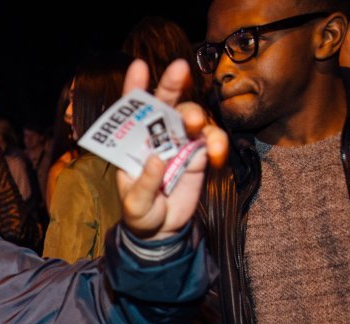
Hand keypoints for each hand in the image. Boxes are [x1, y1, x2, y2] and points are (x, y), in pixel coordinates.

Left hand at [117, 59, 227, 239]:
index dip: (135, 86)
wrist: (162, 231)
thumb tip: (156, 158)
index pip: (132, 110)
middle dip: (172, 83)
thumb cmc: (141, 213)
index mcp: (133, 142)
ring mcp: (180, 143)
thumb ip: (144, 183)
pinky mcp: (200, 154)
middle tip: (179, 69)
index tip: (139, 66)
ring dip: (196, 115)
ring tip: (197, 126)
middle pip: (165, 103)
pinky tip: (216, 154)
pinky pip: (212, 140)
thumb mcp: (135, 205)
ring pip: (191, 117)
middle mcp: (157, 136)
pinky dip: (217, 142)